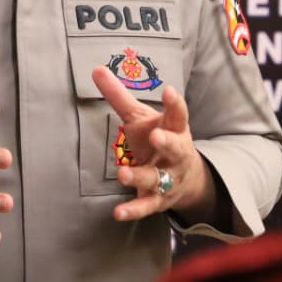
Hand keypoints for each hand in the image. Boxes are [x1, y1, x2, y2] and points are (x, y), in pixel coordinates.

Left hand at [92, 66, 214, 222]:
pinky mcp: (158, 199)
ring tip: (122, 173)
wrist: (185, 178)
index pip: (178, 114)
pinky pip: (146, 206)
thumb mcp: (140, 115)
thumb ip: (118, 95)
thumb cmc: (158, 137)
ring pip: (158, 179)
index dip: (174, 103)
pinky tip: (118, 212)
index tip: (168, 91)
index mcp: (174, 128)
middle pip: (175, 147)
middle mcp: (175, 154)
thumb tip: (95, 68)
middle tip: (156, 136)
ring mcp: (168, 178)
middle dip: (167, 142)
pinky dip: (133, 210)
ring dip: (141, 176)